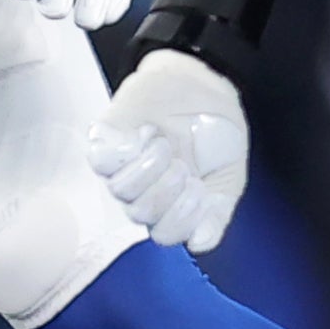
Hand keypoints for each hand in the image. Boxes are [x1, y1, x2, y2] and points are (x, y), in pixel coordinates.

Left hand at [88, 49, 246, 253]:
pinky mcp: (105, 141)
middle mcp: (142, 193)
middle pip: (141, 214)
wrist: (206, 85)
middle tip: (185, 165)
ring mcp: (121, 168)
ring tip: (165, 145)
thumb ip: (217, 214)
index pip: (166, 234)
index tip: (201, 189)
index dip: (183, 217)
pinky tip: (146, 134)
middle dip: (169, 190)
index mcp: (172, 207)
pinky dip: (126, 150)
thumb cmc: (216, 134)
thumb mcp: (228, 178)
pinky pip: (101, 161)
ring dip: (150, 168)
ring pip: (121, 190)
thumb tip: (200, 244)